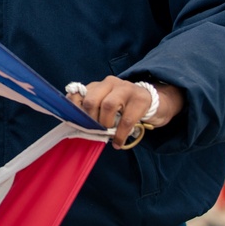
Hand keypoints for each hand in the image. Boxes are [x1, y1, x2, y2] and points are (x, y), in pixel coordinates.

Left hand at [65, 76, 183, 149]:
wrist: (150, 101)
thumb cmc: (122, 107)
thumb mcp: (105, 105)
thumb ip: (92, 111)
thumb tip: (78, 125)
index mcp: (97, 85)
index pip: (78, 93)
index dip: (74, 108)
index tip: (75, 122)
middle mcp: (109, 83)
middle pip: (91, 100)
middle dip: (90, 119)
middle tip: (94, 130)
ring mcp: (125, 89)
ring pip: (108, 105)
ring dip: (105, 123)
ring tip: (107, 132)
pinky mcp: (140, 99)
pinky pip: (127, 120)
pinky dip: (120, 135)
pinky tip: (118, 143)